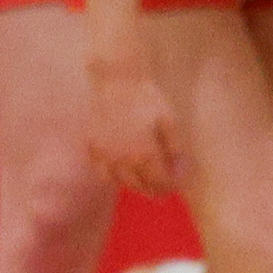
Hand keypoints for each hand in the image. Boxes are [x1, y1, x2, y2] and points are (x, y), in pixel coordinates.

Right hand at [87, 53, 182, 195]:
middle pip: (138, 185)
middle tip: (163, 190)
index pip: (158, 182)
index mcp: (143, 155)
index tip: (176, 187)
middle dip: (153, 190)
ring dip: (133, 185)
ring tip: (144, 183)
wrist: (117, 82)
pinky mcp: (92, 147)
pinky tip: (121, 173)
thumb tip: (180, 172)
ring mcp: (103, 154)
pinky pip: (100, 171)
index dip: (169, 187)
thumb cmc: (147, 100)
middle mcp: (121, 160)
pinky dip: (112, 177)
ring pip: (119, 181)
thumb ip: (175, 150)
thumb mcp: (170, 122)